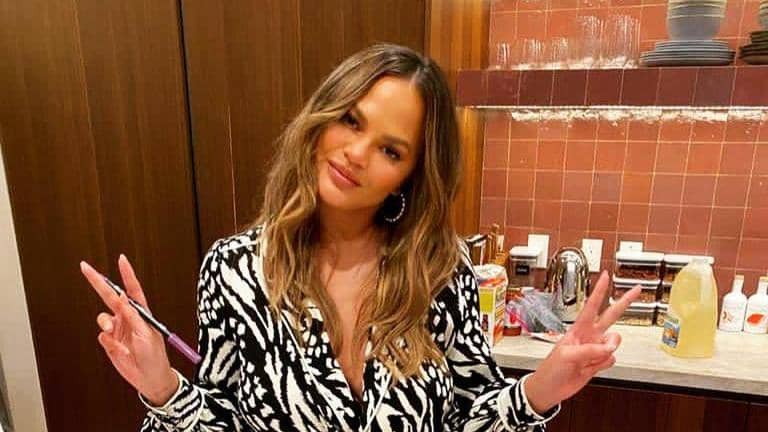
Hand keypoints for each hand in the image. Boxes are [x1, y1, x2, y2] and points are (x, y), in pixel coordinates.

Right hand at [81, 255, 178, 405]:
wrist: (149, 378)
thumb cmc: (155, 355)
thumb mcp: (146, 333)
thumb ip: (132, 316)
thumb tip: (123, 297)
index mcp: (140, 313)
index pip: (132, 289)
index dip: (127, 274)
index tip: (121, 259)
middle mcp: (127, 318)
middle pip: (110, 296)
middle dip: (98, 282)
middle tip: (86, 268)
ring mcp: (117, 329)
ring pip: (102, 318)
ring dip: (104, 322)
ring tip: (112, 331)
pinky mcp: (110, 342)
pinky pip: (102, 336)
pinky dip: (109, 343)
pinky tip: (120, 350)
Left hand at [524, 270, 640, 412]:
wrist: (550, 389)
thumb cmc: (551, 369)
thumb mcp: (567, 356)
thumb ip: (590, 350)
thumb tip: (609, 347)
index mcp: (578, 329)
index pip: (592, 306)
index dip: (599, 291)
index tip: (606, 276)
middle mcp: (589, 336)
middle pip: (611, 316)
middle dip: (624, 302)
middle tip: (637, 289)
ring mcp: (595, 349)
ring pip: (614, 343)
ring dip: (606, 351)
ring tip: (590, 359)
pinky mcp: (598, 362)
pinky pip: (611, 359)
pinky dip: (604, 364)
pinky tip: (591, 367)